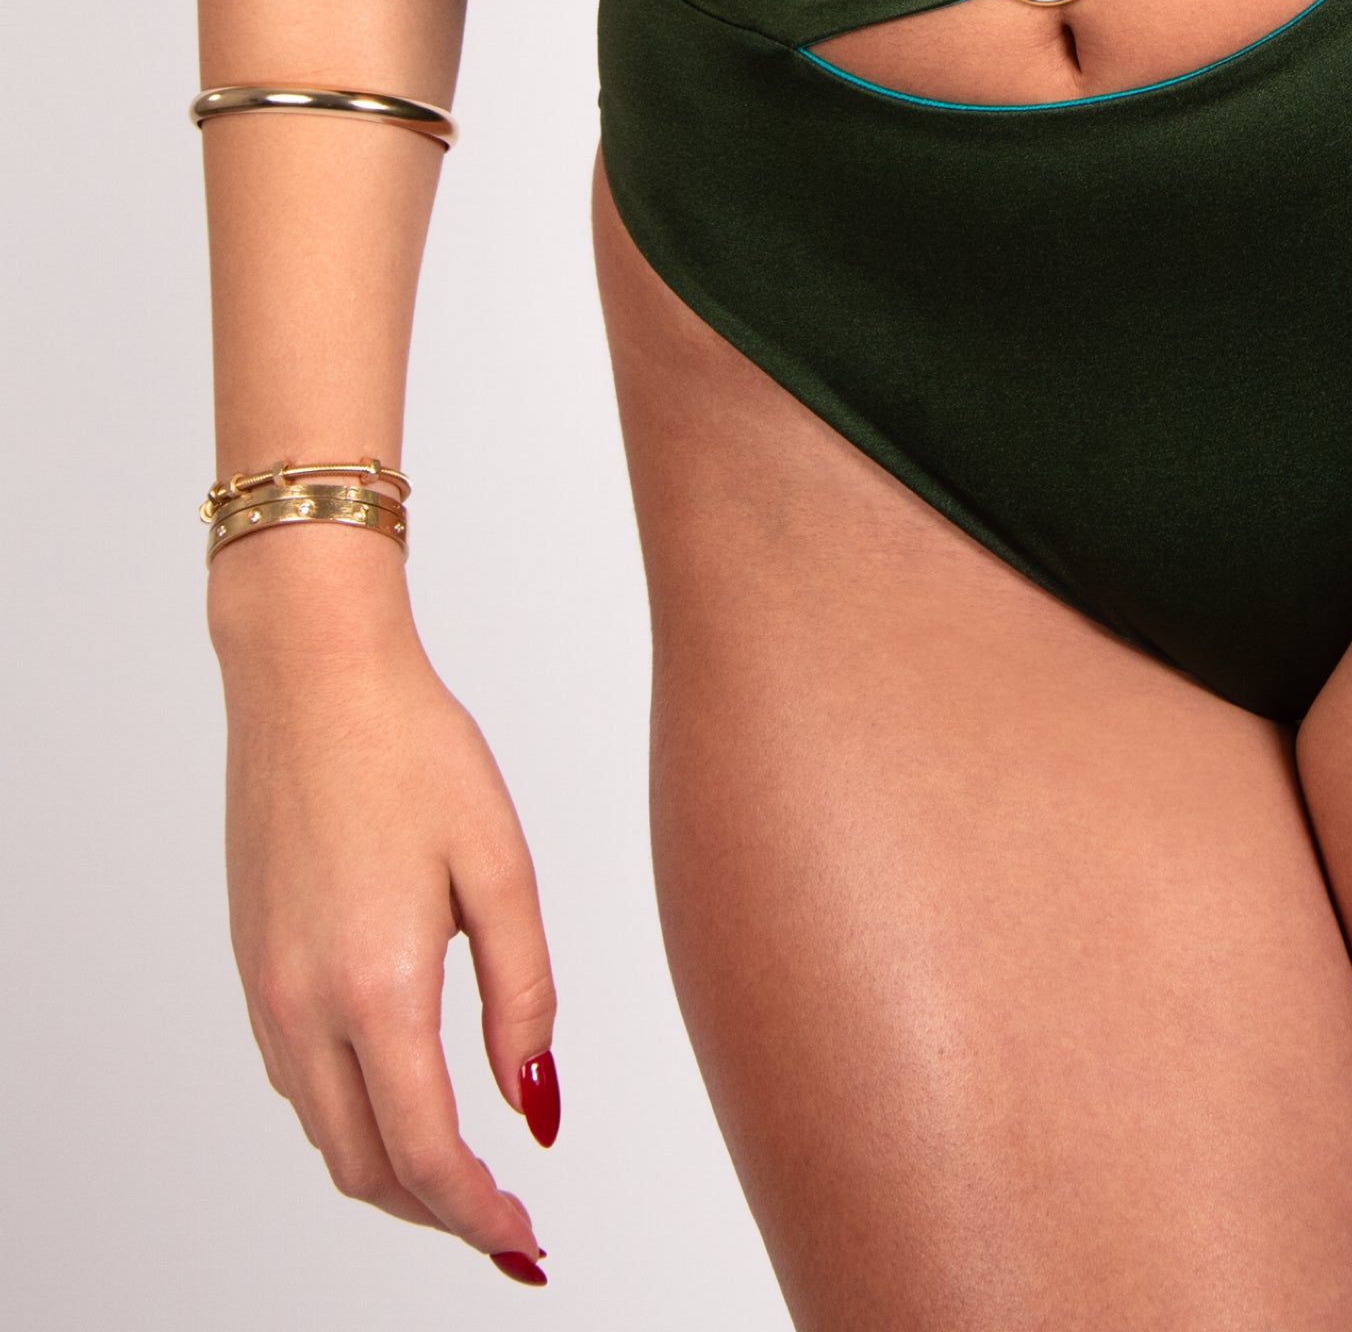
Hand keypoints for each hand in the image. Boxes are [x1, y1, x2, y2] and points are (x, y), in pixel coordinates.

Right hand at [214, 539, 556, 1275]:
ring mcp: (265, 990)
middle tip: (504, 1223)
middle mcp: (303, 1005)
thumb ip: (523, 996)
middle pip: (365, 1167)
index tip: (526, 1243)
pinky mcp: (252, 966)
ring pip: (324, 1133)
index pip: (426, 1153)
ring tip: (464, 1170)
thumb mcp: (500, 865)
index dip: (479, 1218)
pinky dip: (350, 1115)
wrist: (311, 674)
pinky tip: (401, 1092)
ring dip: (391, 1169)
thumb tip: (533, 1107)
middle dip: (436, 1212)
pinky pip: (298, 1082)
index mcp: (375, 985)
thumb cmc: (414, 747)